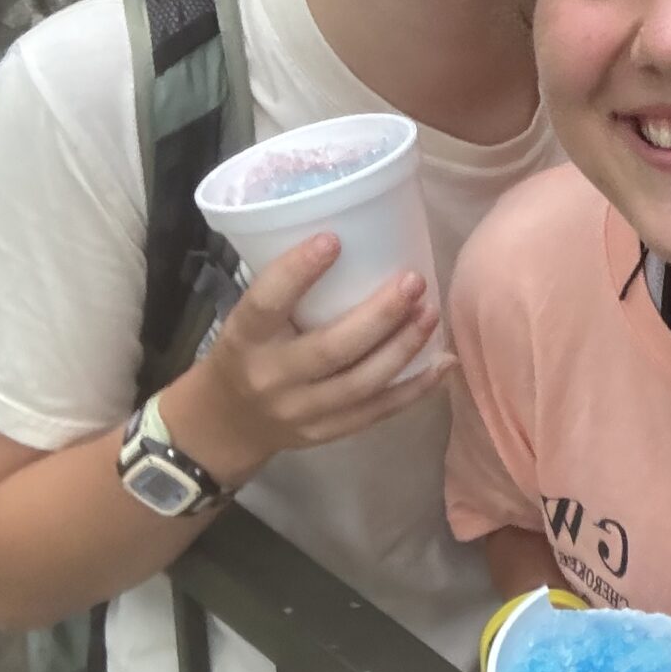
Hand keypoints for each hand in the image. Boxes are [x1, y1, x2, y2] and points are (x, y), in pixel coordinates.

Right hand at [163, 234, 445, 488]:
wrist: (226, 423)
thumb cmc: (246, 351)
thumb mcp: (247, 319)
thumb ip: (286, 291)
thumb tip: (356, 238)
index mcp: (245, 338)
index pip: (267, 303)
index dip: (298, 271)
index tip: (334, 239)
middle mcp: (272, 377)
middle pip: (331, 348)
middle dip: (379, 314)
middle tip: (414, 281)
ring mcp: (301, 411)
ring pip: (362, 383)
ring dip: (404, 347)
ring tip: (431, 313)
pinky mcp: (326, 433)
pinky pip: (377, 412)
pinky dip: (416, 388)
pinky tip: (444, 363)